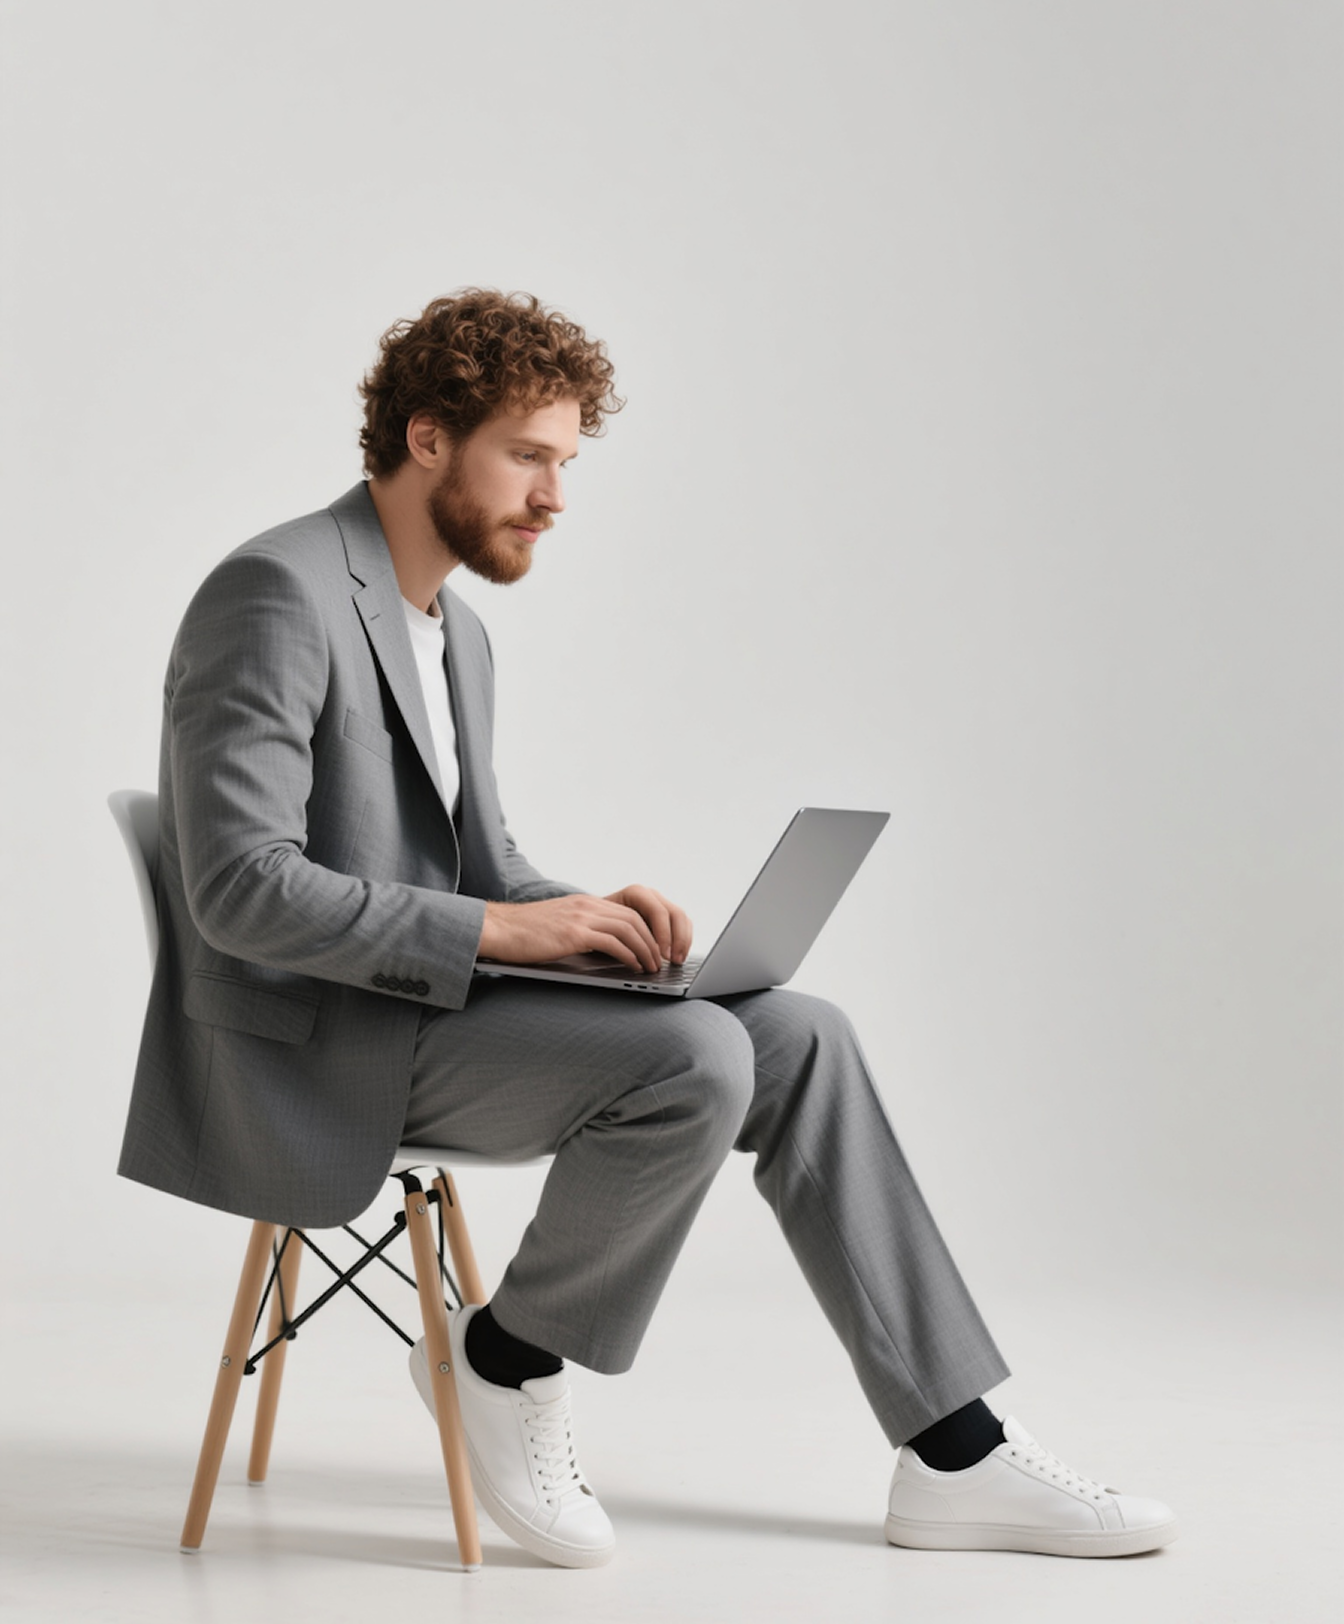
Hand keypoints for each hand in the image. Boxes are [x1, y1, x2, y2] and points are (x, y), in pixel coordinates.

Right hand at [478, 889, 689, 972]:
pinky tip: (634, 967)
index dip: (647, 931)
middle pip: (635, 918)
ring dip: (646, 950)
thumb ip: (582, 931)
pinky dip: (629, 955)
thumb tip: (604, 951)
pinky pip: (613, 941)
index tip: (656, 949)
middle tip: (661, 961)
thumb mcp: (559, 927)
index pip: (628, 911)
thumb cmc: (524, 935)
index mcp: (585, 903)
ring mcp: (580, 917)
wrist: (497, 929)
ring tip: (652, 967)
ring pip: (629, 928)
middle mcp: (587, 905)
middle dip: (654, 941)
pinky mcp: (573, 932)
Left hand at [603, 885, 692, 965]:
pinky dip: (683, 942)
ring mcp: (660, 904)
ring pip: (682, 919)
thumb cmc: (596, 927)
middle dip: (677, 939)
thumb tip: (634, 955)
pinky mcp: (665, 917)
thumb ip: (619, 938)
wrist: (593, 923)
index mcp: (636, 893)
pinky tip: (677, 957)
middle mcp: (651, 896)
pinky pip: (683, 926)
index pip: (658, 911)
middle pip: (675, 914)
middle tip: (672, 960)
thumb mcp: (603, 930)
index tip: (661, 955)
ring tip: (676, 962)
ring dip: (683, 942)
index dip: (663, 934)